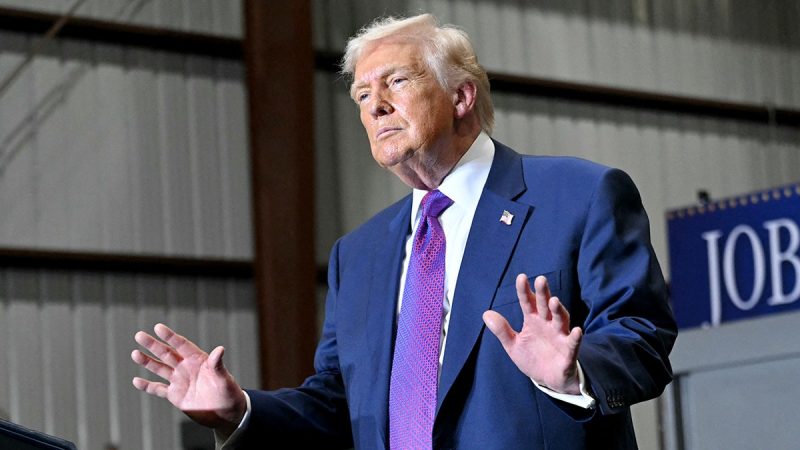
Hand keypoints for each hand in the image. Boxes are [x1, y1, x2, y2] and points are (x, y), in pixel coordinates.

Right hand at [131, 323, 246, 436]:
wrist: (226, 413)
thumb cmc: (229, 392)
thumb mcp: (224, 378)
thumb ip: (218, 364)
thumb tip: (220, 349)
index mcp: (198, 360)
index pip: (182, 345)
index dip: (170, 336)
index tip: (158, 327)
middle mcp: (186, 368)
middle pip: (167, 354)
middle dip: (153, 345)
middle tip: (139, 335)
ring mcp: (180, 381)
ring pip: (160, 369)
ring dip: (147, 362)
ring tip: (135, 353)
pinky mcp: (175, 395)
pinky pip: (158, 389)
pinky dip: (147, 386)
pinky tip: (136, 381)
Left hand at [483, 274, 582, 393]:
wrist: (548, 379)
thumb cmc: (532, 358)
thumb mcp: (513, 345)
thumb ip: (502, 330)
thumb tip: (486, 314)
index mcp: (533, 321)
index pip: (528, 302)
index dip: (524, 291)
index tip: (521, 277)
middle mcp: (548, 324)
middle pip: (546, 306)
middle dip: (544, 293)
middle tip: (541, 279)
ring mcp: (559, 336)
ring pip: (560, 320)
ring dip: (558, 310)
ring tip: (554, 301)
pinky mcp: (568, 352)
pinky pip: (573, 344)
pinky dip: (575, 338)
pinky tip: (577, 331)